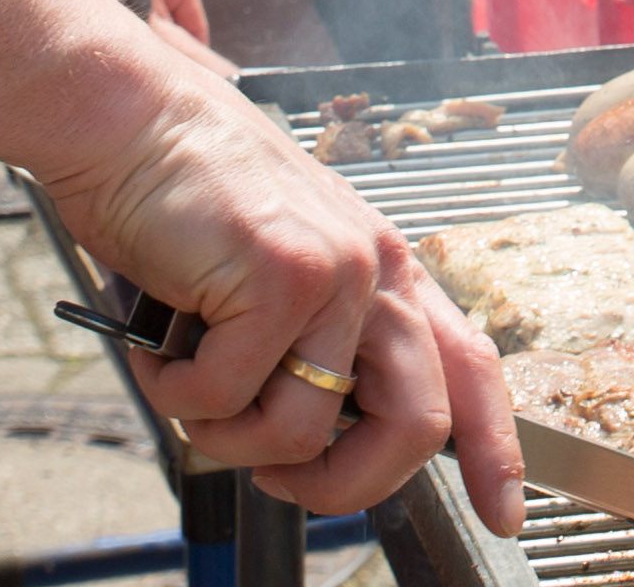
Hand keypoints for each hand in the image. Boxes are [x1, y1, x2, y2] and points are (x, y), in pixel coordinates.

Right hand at [56, 89, 522, 527]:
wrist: (130, 120)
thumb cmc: (187, 202)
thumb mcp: (279, 270)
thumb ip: (316, 343)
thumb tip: (313, 444)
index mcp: (387, 271)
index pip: (472, 369)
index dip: (495, 450)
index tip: (503, 512)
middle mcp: (379, 270)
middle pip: (416, 426)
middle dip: (344, 485)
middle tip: (280, 481)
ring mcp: (338, 270)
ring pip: (303, 431)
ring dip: (227, 435)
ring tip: (187, 382)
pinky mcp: (282, 274)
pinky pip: (226, 398)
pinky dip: (176, 392)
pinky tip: (158, 345)